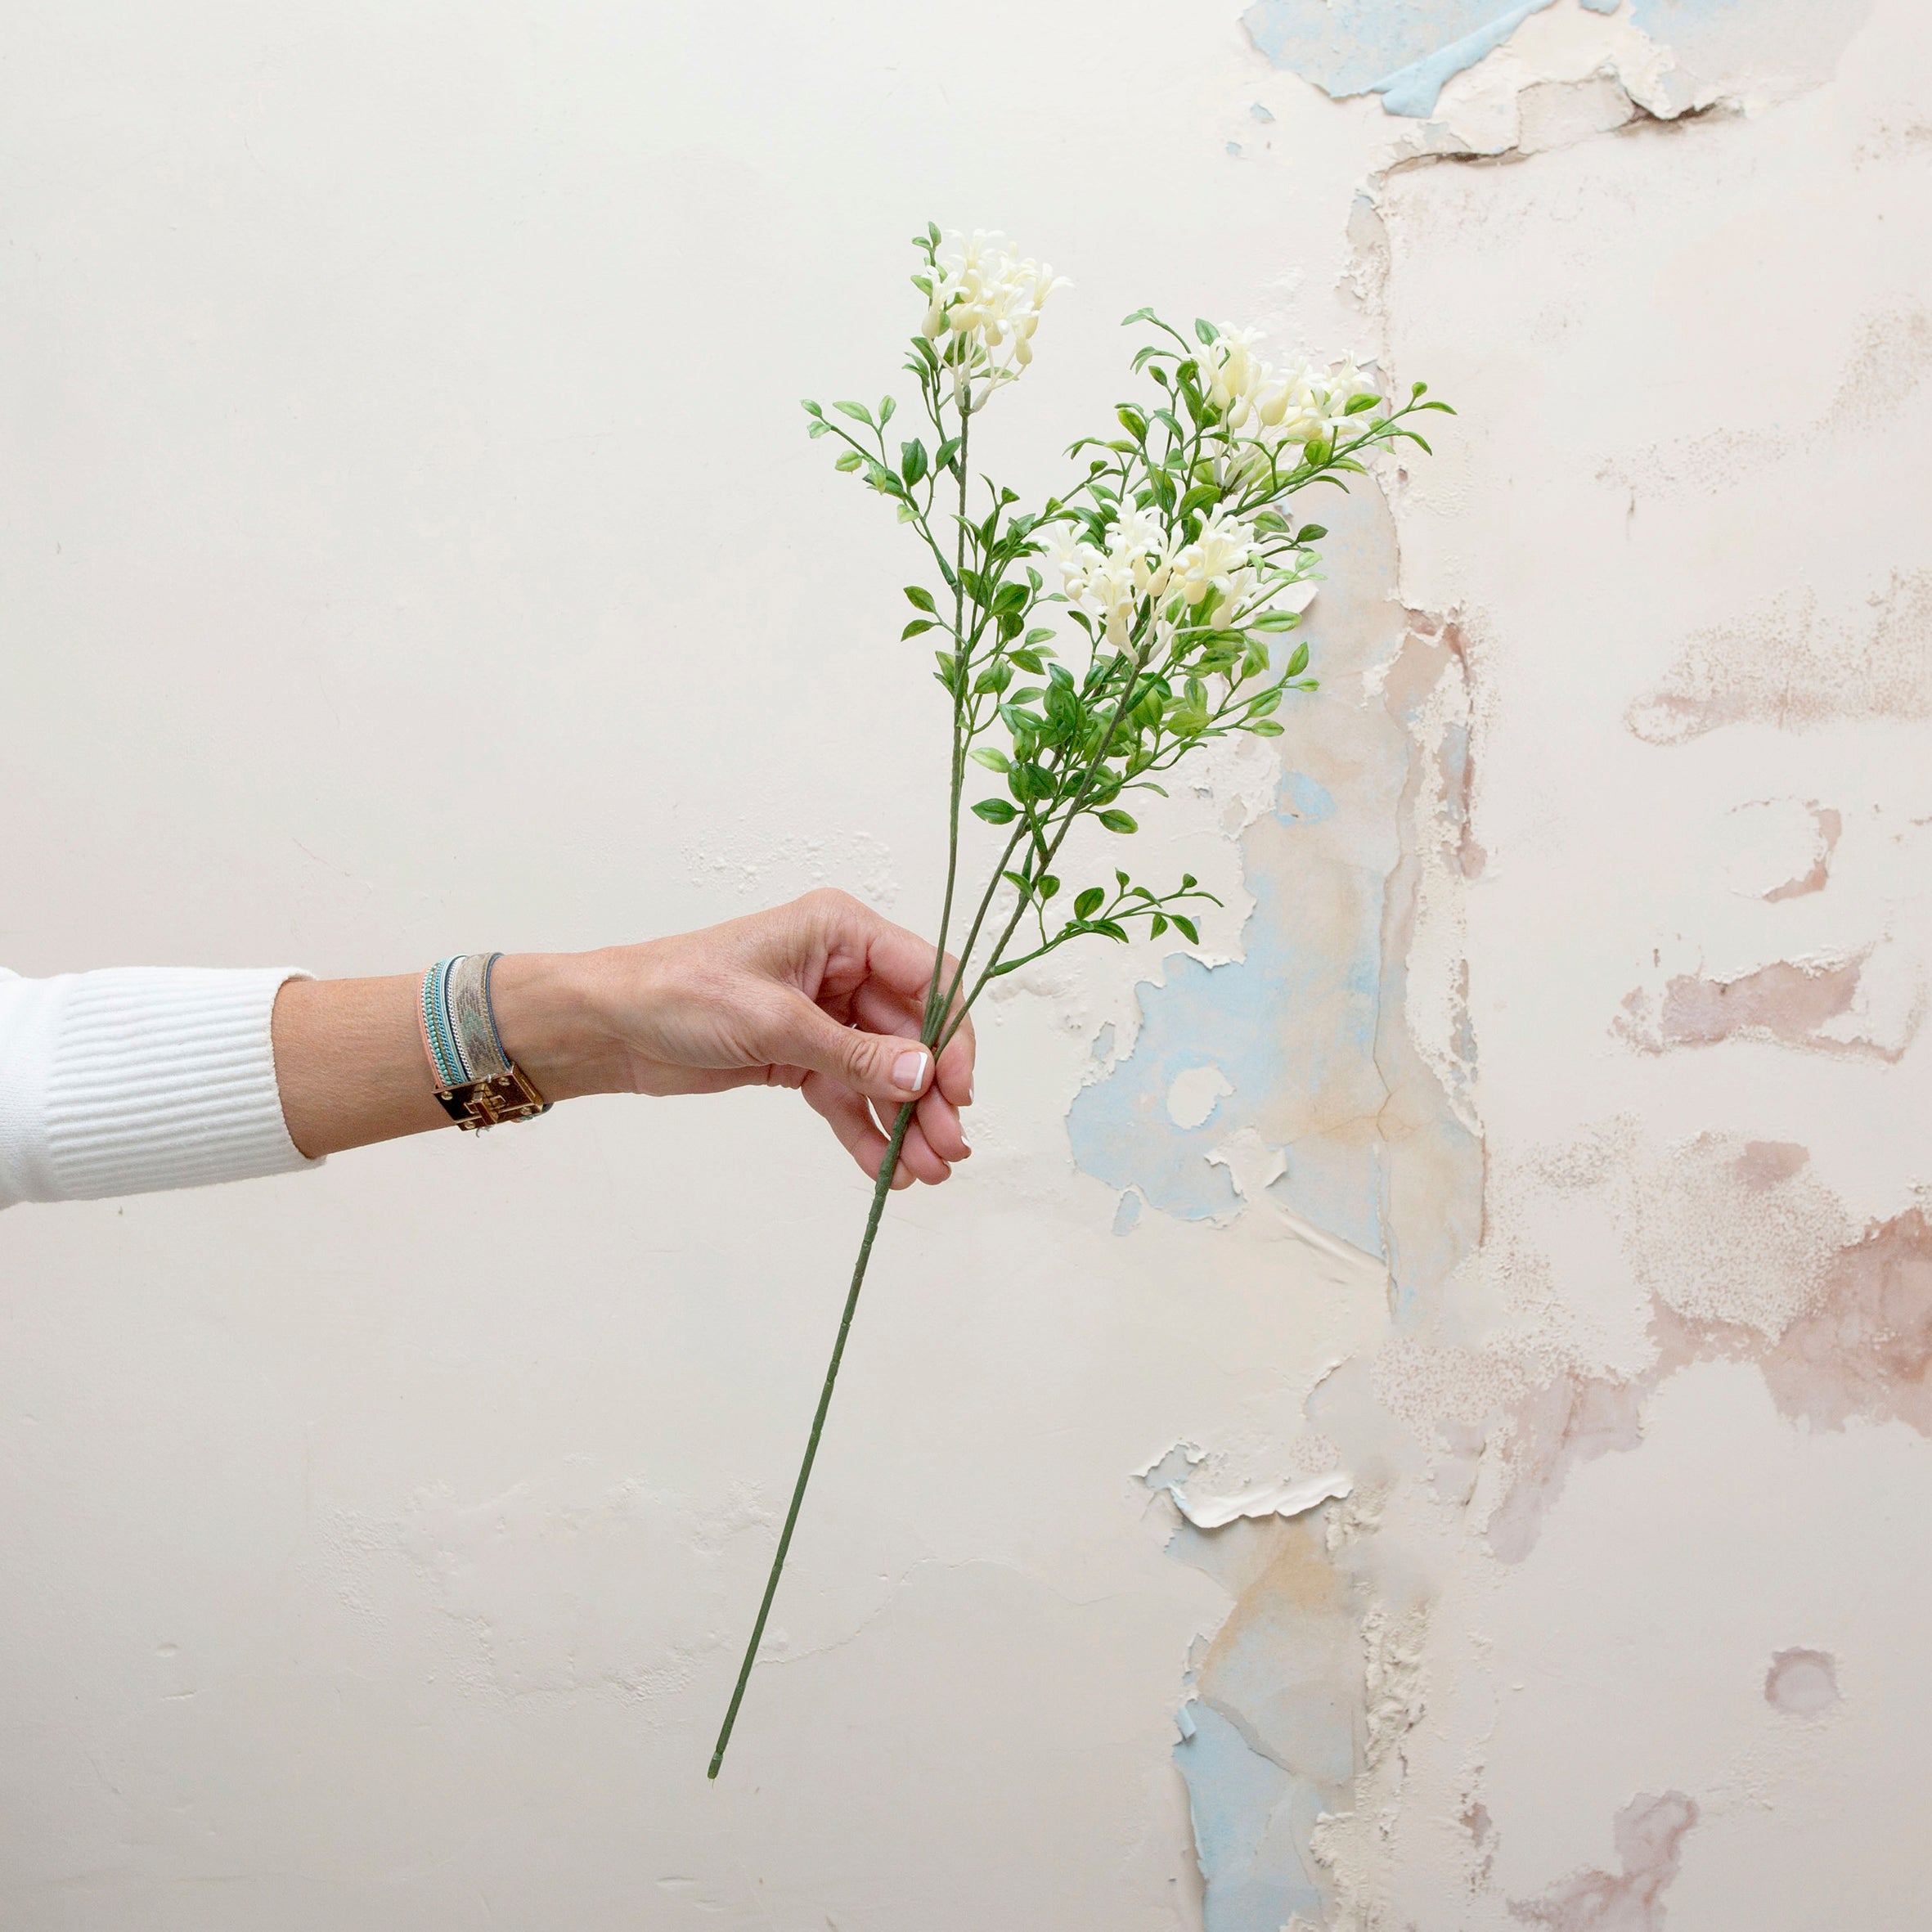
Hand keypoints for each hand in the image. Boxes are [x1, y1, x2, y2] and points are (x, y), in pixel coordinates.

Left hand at [520, 890, 974, 1188]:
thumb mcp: (774, 1021)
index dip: (952, 1034)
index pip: (927, 978)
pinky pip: (847, 1094)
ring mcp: (822, 1016)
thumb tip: (923, 1076)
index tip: (958, 1091)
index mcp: (841, 932)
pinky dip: (865, 1130)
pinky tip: (883, 1169)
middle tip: (947, 1149)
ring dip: (903, 1121)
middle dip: (930, 1095)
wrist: (608, 1026)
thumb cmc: (679, 992)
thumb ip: (854, 1053)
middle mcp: (840, 969)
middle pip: (912, 1035)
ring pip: (883, 1072)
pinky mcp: (798, 1056)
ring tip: (922, 1173)